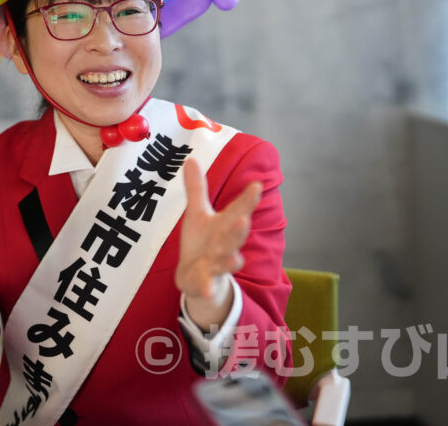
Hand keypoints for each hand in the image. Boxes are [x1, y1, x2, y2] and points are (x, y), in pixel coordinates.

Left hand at [175, 157, 260, 328]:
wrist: (198, 278)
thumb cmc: (202, 242)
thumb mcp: (197, 213)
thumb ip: (196, 188)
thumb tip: (190, 157)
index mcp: (224, 225)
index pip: (238, 209)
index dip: (248, 199)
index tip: (257, 185)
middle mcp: (225, 244)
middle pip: (234, 236)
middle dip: (239, 229)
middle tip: (244, 220)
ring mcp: (216, 264)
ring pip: (224, 260)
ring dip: (230, 260)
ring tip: (236, 259)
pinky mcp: (205, 281)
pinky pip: (207, 284)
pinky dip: (207, 288)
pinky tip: (207, 291)